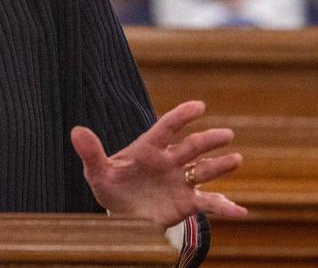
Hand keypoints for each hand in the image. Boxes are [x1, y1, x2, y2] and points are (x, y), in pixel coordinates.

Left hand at [70, 100, 246, 227]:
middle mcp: (169, 161)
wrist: (122, 213)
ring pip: (204, 170)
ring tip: (236, 160)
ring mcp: (181, 181)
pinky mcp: (187, 202)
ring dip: (221, 166)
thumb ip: (90, 152)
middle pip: (192, 147)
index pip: (166, 128)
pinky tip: (241, 212)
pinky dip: (226, 207)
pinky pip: (209, 203)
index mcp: (148, 148)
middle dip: (208, 140)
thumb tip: (76, 130)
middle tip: (226, 135)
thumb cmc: (110, 186)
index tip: (200, 106)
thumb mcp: (97, 172)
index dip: (182, 116)